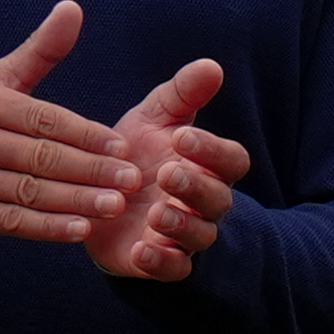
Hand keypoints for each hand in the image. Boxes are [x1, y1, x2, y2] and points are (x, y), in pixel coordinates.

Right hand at [0, 2, 141, 248]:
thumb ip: (39, 52)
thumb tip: (73, 8)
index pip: (42, 118)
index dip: (86, 133)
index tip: (124, 146)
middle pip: (40, 156)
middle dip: (91, 169)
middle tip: (132, 179)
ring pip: (30, 191)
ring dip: (77, 201)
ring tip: (116, 205)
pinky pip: (12, 222)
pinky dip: (48, 227)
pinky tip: (81, 231)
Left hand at [84, 57, 251, 282]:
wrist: (103, 207)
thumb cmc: (137, 158)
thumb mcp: (154, 122)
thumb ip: (181, 96)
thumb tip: (212, 65)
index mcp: (208, 166)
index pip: (230, 159)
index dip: (211, 150)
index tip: (182, 137)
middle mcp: (204, 202)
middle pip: (218, 198)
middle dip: (196, 186)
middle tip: (168, 173)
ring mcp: (186, 235)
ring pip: (199, 234)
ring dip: (180, 224)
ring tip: (155, 213)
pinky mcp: (163, 263)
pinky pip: (174, 269)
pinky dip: (161, 262)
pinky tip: (140, 250)